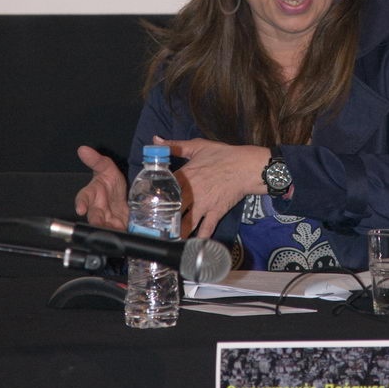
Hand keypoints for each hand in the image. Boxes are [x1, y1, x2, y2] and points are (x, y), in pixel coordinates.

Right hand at [75, 145, 128, 229]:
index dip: (81, 203)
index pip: (83, 198)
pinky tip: (126, 233)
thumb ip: (95, 160)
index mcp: (91, 194)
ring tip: (114, 230)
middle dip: (97, 221)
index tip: (80, 208)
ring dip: (109, 230)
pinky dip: (122, 233)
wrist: (122, 194)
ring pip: (105, 227)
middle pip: (94, 217)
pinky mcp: (118, 226)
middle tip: (100, 224)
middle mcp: (96, 209)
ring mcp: (107, 220)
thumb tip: (83, 149)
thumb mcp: (106, 167)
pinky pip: (119, 231)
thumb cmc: (109, 181)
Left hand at [154, 136, 268, 238]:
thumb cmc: (222, 155)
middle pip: (171, 211)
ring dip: (176, 234)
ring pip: (185, 224)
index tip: (142, 208)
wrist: (246, 166)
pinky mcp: (215, 213)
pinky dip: (199, 240)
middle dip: (161, 222)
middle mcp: (191, 194)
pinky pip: (206, 230)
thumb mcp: (198, 146)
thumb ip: (174, 145)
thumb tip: (155, 139)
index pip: (162, 190)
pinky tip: (191, 248)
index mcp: (184, 177)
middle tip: (151, 231)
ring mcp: (203, 205)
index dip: (151, 200)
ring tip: (165, 243)